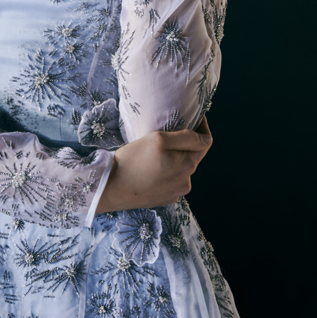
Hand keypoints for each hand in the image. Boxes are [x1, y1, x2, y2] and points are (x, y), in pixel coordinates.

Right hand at [95, 117, 212, 212]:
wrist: (111, 188)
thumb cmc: (132, 160)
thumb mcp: (158, 139)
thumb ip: (186, 137)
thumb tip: (204, 138)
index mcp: (188, 165)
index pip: (205, 142)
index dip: (201, 127)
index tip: (193, 118)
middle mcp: (186, 182)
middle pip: (192, 156)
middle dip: (184, 144)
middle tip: (166, 134)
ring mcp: (175, 193)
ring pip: (181, 169)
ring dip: (174, 159)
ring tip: (154, 154)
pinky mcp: (164, 199)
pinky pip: (170, 181)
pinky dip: (165, 172)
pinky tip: (150, 169)